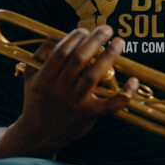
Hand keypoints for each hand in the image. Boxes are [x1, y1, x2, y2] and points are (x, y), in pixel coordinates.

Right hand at [11, 25, 138, 156]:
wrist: (38, 135)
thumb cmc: (36, 100)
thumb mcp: (31, 76)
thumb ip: (40, 55)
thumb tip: (58, 37)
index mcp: (44, 78)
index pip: (62, 52)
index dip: (75, 37)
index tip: (85, 30)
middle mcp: (59, 90)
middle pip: (79, 59)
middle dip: (95, 40)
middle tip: (107, 29)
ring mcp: (74, 103)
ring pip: (93, 76)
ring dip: (108, 56)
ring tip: (119, 42)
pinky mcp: (88, 115)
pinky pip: (109, 105)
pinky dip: (124, 94)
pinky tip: (133, 81)